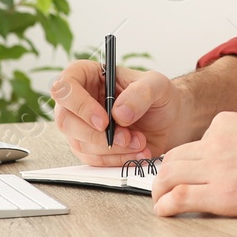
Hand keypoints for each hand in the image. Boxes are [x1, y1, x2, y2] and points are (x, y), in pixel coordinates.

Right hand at [49, 61, 192, 166]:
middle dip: (97, 135)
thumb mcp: (156, 85)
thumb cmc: (160, 96)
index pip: (64, 87)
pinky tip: (137, 153)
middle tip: (125, 137)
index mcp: (88, 76)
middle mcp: (81, 101)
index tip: (104, 121)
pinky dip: (116, 160)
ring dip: (111, 149)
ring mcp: (83, 126)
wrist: (172, 120)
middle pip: (66, 121)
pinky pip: (94, 160)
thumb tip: (118, 113)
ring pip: (80, 144)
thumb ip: (140, 93)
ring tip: (140, 142)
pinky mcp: (92, 147)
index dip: (79, 105)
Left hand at [150, 110, 236, 217]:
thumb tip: (225, 164)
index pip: (192, 142)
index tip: (182, 173)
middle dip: (163, 174)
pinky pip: (179, 197)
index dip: (185, 161)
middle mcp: (217, 141)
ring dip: (158, 190)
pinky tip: (164, 211)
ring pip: (168, 175)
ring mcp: (218, 167)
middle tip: (162, 188)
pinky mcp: (223, 194)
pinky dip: (165, 205)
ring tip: (159, 201)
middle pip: (173, 157)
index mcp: (227, 123)